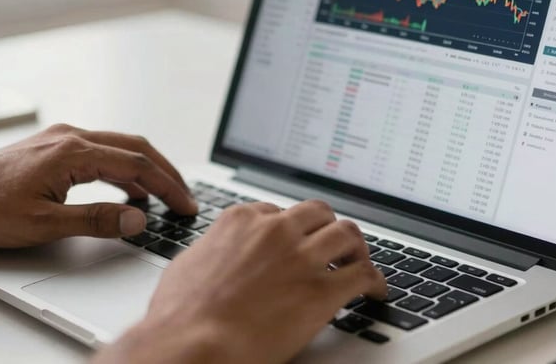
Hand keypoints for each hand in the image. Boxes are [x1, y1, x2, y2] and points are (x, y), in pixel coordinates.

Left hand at [0, 123, 195, 246]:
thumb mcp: (45, 224)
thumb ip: (96, 220)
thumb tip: (137, 219)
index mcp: (73, 152)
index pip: (138, 166)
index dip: (168, 188)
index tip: (186, 206)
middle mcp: (71, 137)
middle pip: (136, 148)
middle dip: (166, 173)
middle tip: (185, 198)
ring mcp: (63, 138)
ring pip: (121, 145)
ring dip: (147, 169)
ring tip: (164, 196)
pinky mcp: (55, 145)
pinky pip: (103, 149)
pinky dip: (124, 167)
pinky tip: (128, 188)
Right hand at [97, 200, 387, 363]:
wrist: (191, 343)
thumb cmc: (180, 314)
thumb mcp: (188, 264)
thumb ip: (212, 250)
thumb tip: (216, 253)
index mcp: (243, 221)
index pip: (280, 212)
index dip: (292, 229)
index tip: (297, 241)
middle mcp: (276, 231)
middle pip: (318, 214)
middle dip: (327, 227)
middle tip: (333, 245)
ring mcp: (301, 258)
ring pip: (347, 234)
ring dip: (355, 248)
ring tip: (358, 262)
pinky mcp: (320, 291)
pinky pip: (362, 275)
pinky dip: (374, 280)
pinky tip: (375, 290)